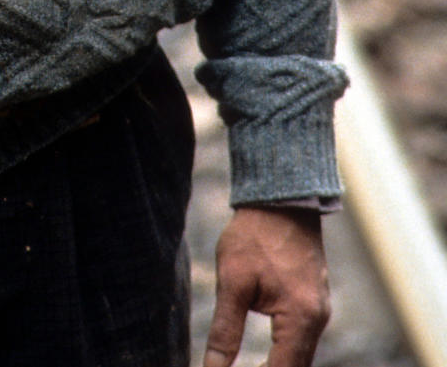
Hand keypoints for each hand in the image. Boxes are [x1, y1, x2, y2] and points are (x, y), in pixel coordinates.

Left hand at [204, 207, 329, 366]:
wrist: (281, 196)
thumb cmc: (255, 234)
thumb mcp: (232, 281)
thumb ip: (225, 330)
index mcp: (300, 318)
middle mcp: (317, 320)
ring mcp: (320, 310)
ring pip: (301, 357)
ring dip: (277, 366)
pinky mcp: (315, 301)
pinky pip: (303, 340)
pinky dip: (285, 353)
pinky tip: (266, 357)